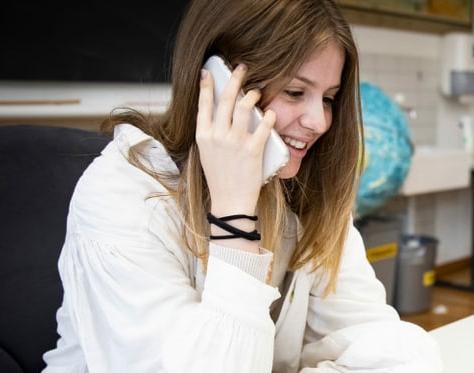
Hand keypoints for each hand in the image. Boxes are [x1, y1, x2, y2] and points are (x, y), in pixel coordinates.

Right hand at [196, 63, 275, 217]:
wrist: (229, 202)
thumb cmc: (220, 177)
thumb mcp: (207, 152)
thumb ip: (211, 132)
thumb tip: (218, 112)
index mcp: (203, 135)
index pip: (204, 103)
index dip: (207, 85)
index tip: (210, 71)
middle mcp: (217, 136)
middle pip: (226, 99)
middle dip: (234, 79)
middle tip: (242, 68)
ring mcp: (234, 143)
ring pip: (244, 108)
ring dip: (252, 95)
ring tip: (257, 91)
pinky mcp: (252, 151)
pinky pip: (263, 127)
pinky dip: (268, 117)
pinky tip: (271, 113)